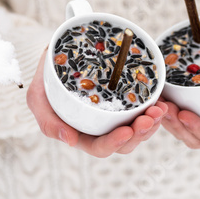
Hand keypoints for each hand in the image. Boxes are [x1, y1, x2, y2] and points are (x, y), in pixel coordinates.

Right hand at [27, 48, 167, 157]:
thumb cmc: (47, 77)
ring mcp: (116, 113)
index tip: (127, 130)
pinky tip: (162, 101)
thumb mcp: (38, 98)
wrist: (59, 51)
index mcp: (82, 133)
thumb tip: (69, 141)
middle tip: (151, 117)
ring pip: (139, 127)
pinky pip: (145, 109)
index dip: (115, 142)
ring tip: (160, 109)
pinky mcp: (127, 98)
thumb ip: (48, 121)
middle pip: (126, 141)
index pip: (100, 147)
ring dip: (152, 122)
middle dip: (141, 132)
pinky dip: (155, 108)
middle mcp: (101, 127)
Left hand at [161, 36, 199, 148]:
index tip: (182, 113)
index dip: (198, 130)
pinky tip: (162, 100)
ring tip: (159, 104)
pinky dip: (172, 113)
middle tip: (164, 107)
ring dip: (171, 122)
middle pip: (198, 139)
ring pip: (188, 132)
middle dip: (178, 126)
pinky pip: (185, 120)